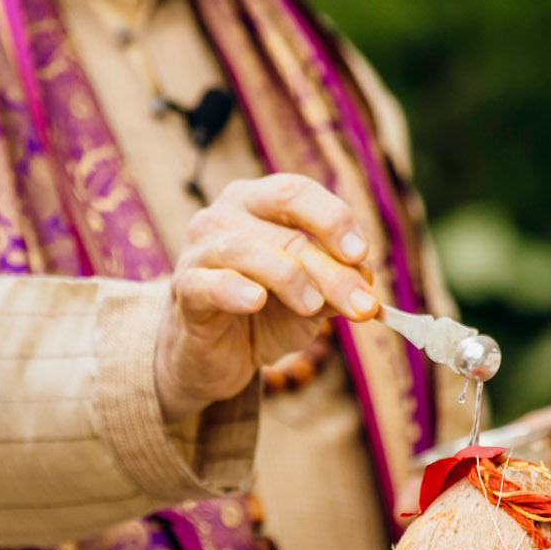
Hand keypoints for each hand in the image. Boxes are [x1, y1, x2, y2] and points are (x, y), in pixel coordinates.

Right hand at [156, 175, 382, 421]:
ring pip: (246, 250)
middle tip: (362, 304)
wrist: (217, 357)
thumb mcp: (312, 301)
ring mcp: (200, 250)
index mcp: (259, 203)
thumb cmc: (265, 315)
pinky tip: (255, 301)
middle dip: (330, 269)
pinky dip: (235, 290)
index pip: (296, 192)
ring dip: (290, 278)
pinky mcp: (184, 289)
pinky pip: (209, 283)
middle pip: (284, 231)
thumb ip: (337, 286)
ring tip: (314, 306)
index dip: (333, 218)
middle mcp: (225, 216)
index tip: (361, 253)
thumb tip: (366, 277)